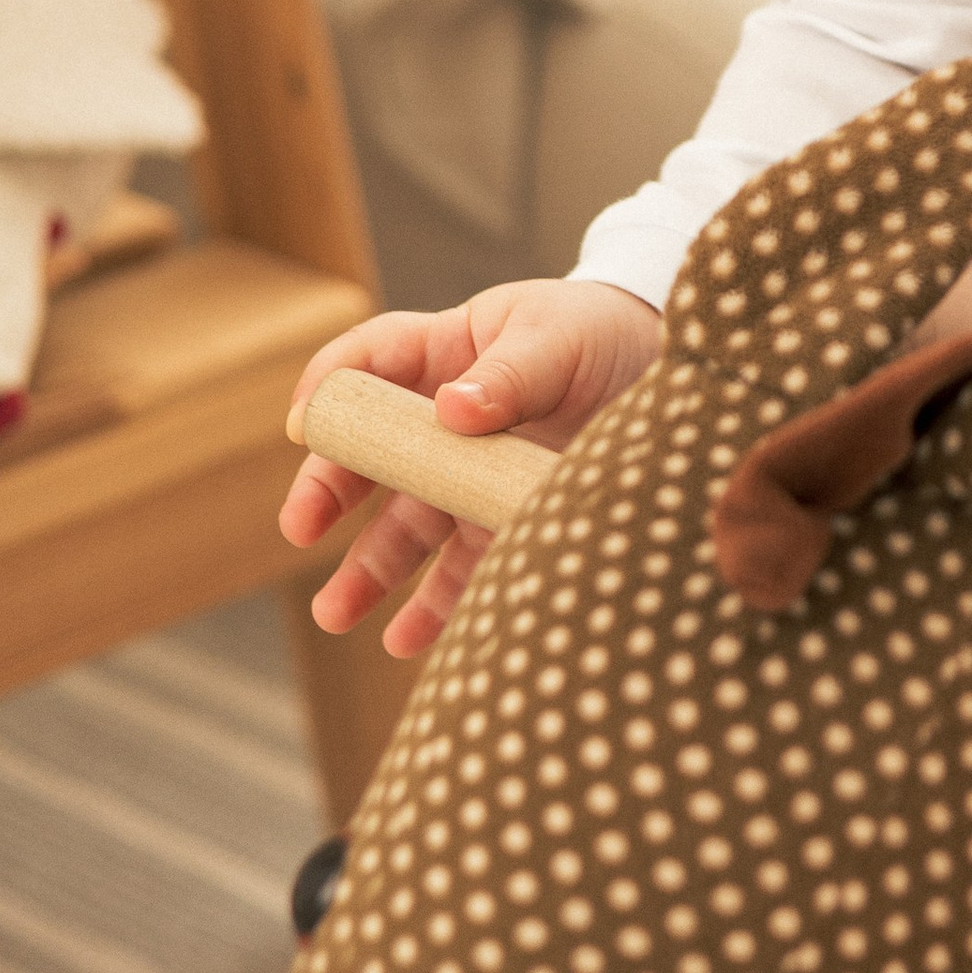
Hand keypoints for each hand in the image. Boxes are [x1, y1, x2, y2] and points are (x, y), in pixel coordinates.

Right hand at [279, 279, 662, 657]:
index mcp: (445, 352)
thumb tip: (453, 409)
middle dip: (328, 491)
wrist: (670, 375)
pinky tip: (407, 640)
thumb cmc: (602, 332)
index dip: (330, 388)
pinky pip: (462, 570)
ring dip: (367, 571)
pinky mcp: (503, 521)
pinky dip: (436, 607)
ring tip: (335, 614)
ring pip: (405, 527)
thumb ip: (509, 373)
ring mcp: (470, 476)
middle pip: (370, 457)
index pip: (369, 362)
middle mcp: (442, 422)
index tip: (305, 426)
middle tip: (300, 526)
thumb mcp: (558, 336)